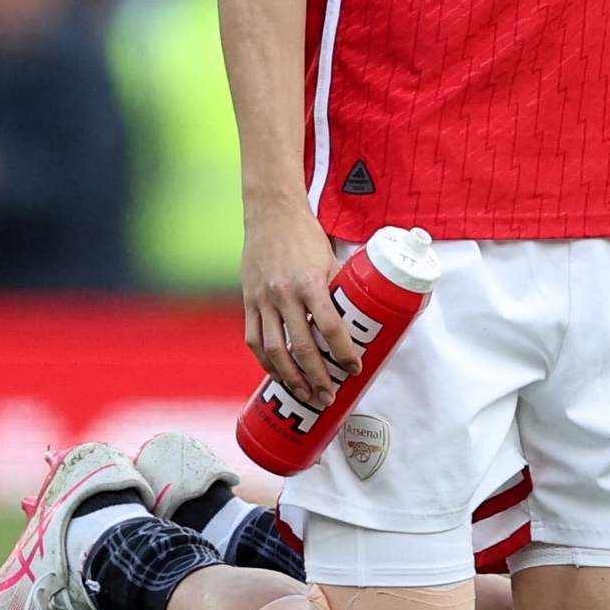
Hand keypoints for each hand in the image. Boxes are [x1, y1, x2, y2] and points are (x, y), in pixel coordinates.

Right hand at [239, 203, 357, 410]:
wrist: (271, 213)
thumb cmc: (306, 235)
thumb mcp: (330, 259)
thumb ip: (339, 290)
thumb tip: (360, 321)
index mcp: (311, 282)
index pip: (330, 327)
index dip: (344, 352)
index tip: (354, 368)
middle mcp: (284, 293)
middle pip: (301, 346)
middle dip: (317, 377)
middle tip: (329, 395)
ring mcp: (263, 299)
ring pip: (274, 350)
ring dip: (291, 378)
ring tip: (305, 394)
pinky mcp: (248, 301)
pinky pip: (254, 340)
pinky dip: (265, 362)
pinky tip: (278, 375)